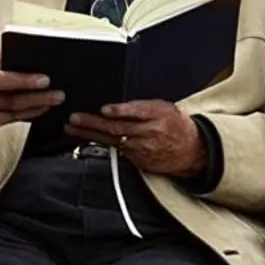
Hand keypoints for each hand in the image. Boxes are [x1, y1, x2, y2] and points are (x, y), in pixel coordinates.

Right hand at [0, 49, 64, 134]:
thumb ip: (7, 60)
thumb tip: (40, 60)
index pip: (3, 59)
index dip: (21, 65)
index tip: (41, 68)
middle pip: (6, 82)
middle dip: (29, 83)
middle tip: (48, 82)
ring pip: (13, 103)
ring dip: (37, 101)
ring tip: (55, 98)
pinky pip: (12, 117)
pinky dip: (30, 113)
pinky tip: (43, 109)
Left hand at [64, 100, 205, 176]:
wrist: (192, 152)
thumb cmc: (177, 125)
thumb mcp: (167, 108)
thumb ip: (145, 106)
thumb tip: (119, 104)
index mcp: (159, 115)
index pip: (138, 113)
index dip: (121, 111)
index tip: (105, 109)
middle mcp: (149, 133)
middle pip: (119, 128)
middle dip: (94, 123)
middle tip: (75, 118)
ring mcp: (142, 149)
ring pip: (112, 140)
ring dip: (90, 134)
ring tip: (72, 127)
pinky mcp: (137, 160)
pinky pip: (115, 150)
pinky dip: (99, 143)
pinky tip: (85, 138)